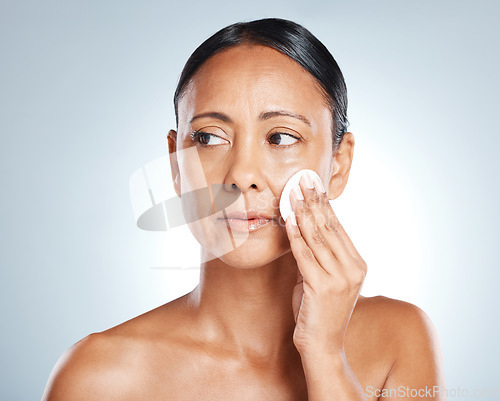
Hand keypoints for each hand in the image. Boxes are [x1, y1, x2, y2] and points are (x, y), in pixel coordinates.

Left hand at [285, 171, 366, 356]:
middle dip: (314, 201)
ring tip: (293, 193)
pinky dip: (295, 235)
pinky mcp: (322, 287)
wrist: (323, 345)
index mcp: (358, 265)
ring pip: (318, 237)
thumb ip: (318, 255)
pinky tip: (288, 219)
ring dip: (303, 212)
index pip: (338, 228)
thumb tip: (303, 227)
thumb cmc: (319, 310)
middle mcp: (353, 269)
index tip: (314, 186)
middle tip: (303, 180)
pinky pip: (305, 254)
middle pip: (329, 227)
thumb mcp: (323, 278)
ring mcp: (340, 278)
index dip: (324, 205)